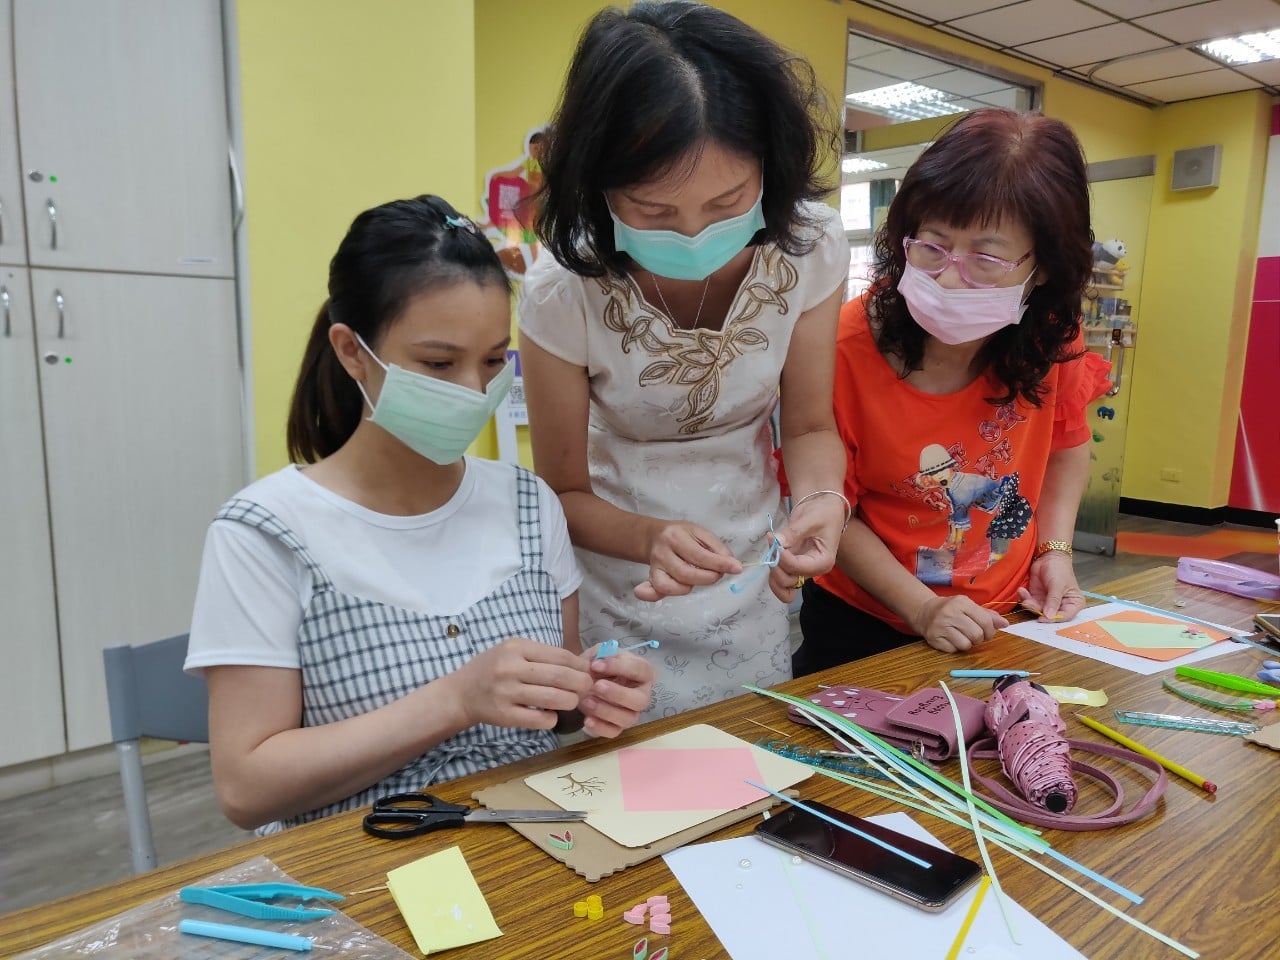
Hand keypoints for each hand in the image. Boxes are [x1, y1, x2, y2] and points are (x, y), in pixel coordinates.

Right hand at [451, 638, 592, 730]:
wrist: (461, 692)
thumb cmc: (493, 668)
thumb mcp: (513, 651)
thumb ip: (541, 656)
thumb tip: (580, 665)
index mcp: (517, 648)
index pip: (560, 655)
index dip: (580, 665)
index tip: (589, 672)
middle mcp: (511, 668)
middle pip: (560, 677)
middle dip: (581, 684)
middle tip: (588, 688)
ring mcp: (507, 693)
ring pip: (552, 698)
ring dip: (570, 701)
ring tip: (573, 701)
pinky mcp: (504, 715)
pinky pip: (539, 720)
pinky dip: (552, 719)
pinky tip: (551, 715)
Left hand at [577, 650, 654, 736]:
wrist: (582, 683)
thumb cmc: (598, 666)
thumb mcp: (599, 654)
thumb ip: (602, 654)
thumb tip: (598, 663)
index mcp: (642, 673)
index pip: (640, 670)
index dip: (619, 667)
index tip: (595, 664)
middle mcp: (642, 695)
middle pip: (641, 700)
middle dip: (618, 694)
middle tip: (596, 686)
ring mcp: (631, 713)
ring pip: (628, 718)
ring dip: (606, 710)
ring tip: (586, 700)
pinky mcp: (618, 727)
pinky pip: (614, 732)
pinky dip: (600, 727)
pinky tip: (587, 719)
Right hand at [635, 521, 740, 601]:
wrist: (655, 536)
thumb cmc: (681, 535)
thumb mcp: (700, 532)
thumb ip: (716, 547)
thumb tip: (731, 564)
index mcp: (676, 537)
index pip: (700, 556)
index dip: (720, 564)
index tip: (736, 568)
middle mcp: (663, 552)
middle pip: (686, 574)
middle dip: (708, 578)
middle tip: (718, 574)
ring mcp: (656, 566)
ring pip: (673, 586)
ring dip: (692, 586)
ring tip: (699, 577)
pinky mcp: (652, 577)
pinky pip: (657, 590)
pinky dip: (658, 595)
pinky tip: (659, 595)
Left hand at [769, 494, 844, 601]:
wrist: (823, 510)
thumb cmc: (823, 513)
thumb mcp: (811, 519)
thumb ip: (794, 531)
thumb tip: (776, 541)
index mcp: (822, 561)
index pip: (797, 568)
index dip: (782, 557)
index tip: (774, 539)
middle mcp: (813, 571)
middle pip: (788, 581)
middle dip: (776, 565)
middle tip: (773, 542)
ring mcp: (802, 570)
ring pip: (782, 583)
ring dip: (772, 568)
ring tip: (773, 546)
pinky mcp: (793, 566)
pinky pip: (780, 576)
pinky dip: (772, 568)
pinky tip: (773, 550)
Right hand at [910, 595, 1008, 652]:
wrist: (925, 612)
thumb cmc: (952, 609)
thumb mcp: (969, 606)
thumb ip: (987, 615)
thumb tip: (1005, 624)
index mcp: (961, 602)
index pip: (985, 621)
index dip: (990, 631)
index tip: (987, 633)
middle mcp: (950, 613)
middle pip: (977, 635)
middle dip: (979, 639)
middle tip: (974, 636)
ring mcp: (940, 626)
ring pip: (966, 645)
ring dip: (967, 644)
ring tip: (962, 636)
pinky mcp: (934, 639)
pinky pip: (954, 650)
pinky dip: (955, 648)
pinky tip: (951, 639)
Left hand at [1019, 551, 1084, 622]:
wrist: (1048, 557)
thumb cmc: (1059, 569)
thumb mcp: (1058, 585)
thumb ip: (1053, 600)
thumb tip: (1049, 616)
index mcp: (1074, 603)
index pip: (1065, 616)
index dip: (1054, 619)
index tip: (1043, 618)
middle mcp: (1061, 605)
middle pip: (1050, 615)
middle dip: (1038, 610)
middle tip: (1029, 604)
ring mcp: (1048, 602)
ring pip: (1038, 610)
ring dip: (1029, 604)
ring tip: (1024, 594)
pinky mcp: (1037, 598)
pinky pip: (1030, 602)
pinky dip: (1025, 598)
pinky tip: (1022, 590)